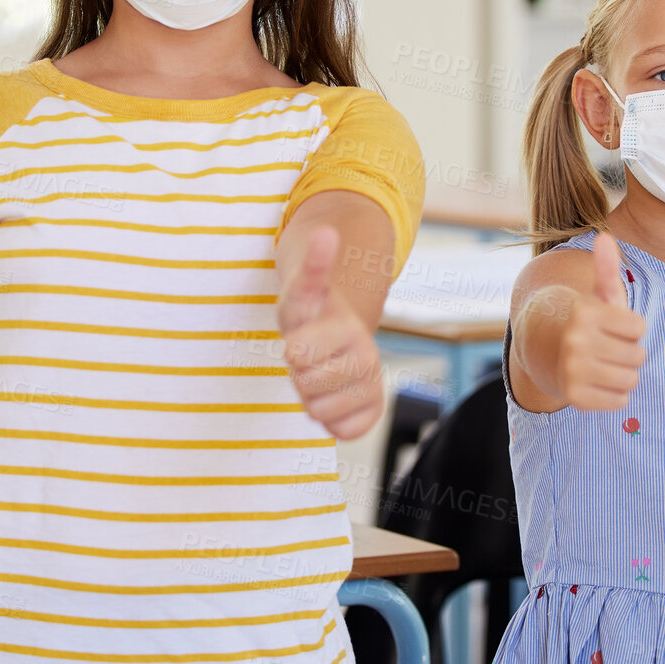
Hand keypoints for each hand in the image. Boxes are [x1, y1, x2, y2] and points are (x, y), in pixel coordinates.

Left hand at [278, 225, 382, 439]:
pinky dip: (330, 421)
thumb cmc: (311, 315)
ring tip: (317, 377)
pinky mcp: (374, 411)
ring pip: (320, 411)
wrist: (332, 339)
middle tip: (308, 360)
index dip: (290, 351)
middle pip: (307, 386)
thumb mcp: (304, 290)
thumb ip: (314, 265)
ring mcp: (373, 385)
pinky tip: (331, 399)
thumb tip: (326, 232)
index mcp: (350, 328)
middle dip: (298, 376)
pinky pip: (343, 431)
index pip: (297, 354)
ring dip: (310, 398)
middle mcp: (368, 357)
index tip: (301, 339)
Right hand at [554, 232, 646, 410]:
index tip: (611, 327)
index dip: (630, 329)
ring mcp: (572, 371)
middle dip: (629, 352)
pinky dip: (615, 394)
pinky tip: (599, 382)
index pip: (639, 328)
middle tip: (607, 348)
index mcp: (584, 313)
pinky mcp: (574, 398)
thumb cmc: (586, 322)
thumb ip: (606, 268)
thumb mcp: (597, 296)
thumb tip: (606, 237)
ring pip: (631, 380)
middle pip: (638, 356)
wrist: (548, 352)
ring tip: (604, 364)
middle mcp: (575, 341)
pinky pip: (620, 401)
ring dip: (624, 374)